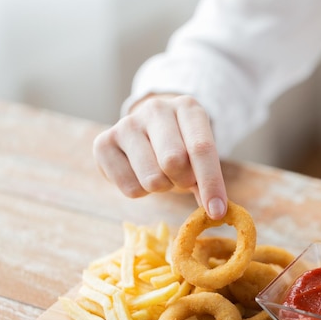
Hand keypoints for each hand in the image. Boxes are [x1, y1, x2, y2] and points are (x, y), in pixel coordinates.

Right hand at [93, 94, 227, 218]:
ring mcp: (126, 123)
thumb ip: (207, 179)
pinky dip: (141, 192)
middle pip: (173, 161)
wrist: (146, 131)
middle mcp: (156, 108)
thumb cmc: (181, 146)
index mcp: (188, 108)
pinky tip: (140, 174)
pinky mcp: (103, 143)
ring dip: (162, 187)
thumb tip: (215, 210)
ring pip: (152, 179)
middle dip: (182, 181)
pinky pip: (130, 188)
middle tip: (182, 179)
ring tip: (160, 173)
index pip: (201, 148)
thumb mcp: (199, 155)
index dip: (211, 183)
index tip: (217, 212)